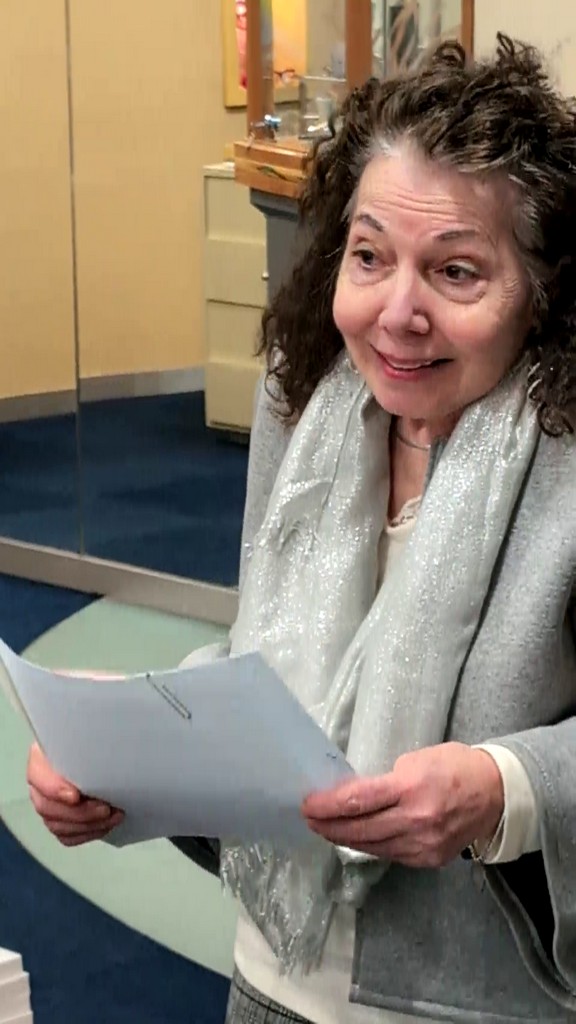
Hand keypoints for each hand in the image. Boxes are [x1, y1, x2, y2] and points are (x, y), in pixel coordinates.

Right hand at [27, 742, 123, 846]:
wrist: (100, 749)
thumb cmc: (96, 739)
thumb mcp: (90, 735)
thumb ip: (88, 745)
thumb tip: (100, 750)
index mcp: (41, 756)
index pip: (37, 775)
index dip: (54, 789)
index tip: (75, 796)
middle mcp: (40, 782)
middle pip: (46, 807)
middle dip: (79, 813)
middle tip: (105, 808)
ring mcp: (48, 803)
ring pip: (57, 825)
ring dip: (87, 825)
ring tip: (113, 816)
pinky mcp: (59, 819)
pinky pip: (66, 836)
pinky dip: (87, 834)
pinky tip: (105, 825)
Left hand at [302, 743, 503, 868]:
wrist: (496, 794)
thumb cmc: (455, 766)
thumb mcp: (418, 759)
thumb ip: (387, 780)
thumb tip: (356, 795)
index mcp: (412, 787)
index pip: (358, 800)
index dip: (328, 805)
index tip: (308, 804)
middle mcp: (416, 820)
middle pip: (360, 829)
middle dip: (329, 825)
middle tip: (309, 819)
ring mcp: (423, 845)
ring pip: (373, 846)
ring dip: (345, 838)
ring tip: (325, 829)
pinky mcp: (429, 859)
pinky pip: (390, 854)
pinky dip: (370, 845)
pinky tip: (356, 838)